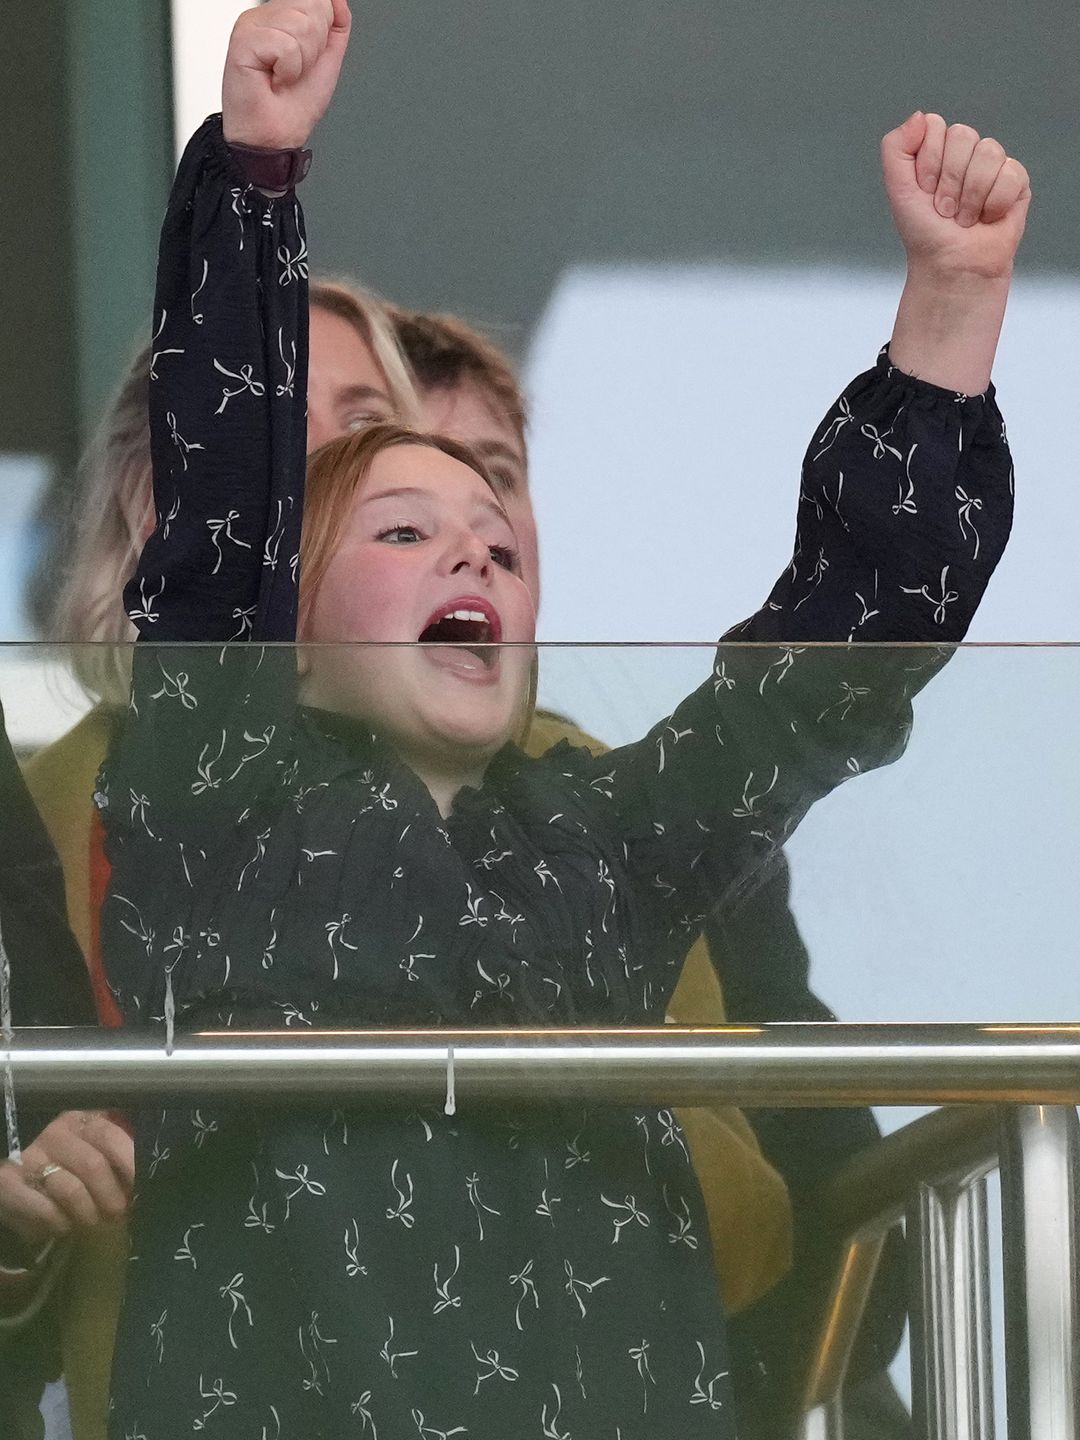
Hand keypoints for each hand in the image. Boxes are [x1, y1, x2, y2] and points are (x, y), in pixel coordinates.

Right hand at [0, 1112, 133, 1251]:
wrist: (21, 1185)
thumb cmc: (68, 1167)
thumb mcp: (92, 1152)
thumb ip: (119, 1156)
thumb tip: (151, 1177)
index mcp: (80, 1120)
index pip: (110, 1135)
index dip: (129, 1163)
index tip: (143, 1187)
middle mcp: (54, 1133)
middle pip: (93, 1165)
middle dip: (112, 1196)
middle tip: (118, 1214)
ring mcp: (29, 1156)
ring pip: (70, 1190)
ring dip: (87, 1213)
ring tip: (92, 1222)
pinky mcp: (7, 1183)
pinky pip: (44, 1210)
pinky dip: (58, 1223)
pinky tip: (62, 1226)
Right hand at [222, 0, 351, 150]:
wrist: (275, 136)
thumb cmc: (294, 105)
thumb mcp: (326, 60)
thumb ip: (335, 25)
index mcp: (282, 17)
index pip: (318, 0)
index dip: (323, 33)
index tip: (306, 59)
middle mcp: (265, 16)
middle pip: (313, 7)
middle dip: (314, 47)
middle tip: (295, 70)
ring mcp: (252, 25)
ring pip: (301, 24)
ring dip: (301, 61)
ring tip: (285, 76)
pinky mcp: (243, 39)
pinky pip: (285, 44)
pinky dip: (288, 69)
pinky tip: (274, 79)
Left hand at [882, 112, 1030, 281]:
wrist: (951, 266)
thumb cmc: (924, 232)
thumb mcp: (898, 189)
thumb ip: (896, 147)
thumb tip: (920, 115)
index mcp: (937, 150)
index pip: (936, 126)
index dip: (929, 162)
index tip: (924, 191)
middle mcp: (965, 153)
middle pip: (963, 135)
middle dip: (949, 180)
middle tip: (944, 209)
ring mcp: (992, 165)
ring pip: (988, 152)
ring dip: (971, 195)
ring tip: (965, 218)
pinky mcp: (1016, 181)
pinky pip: (1010, 173)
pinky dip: (994, 203)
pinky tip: (987, 218)